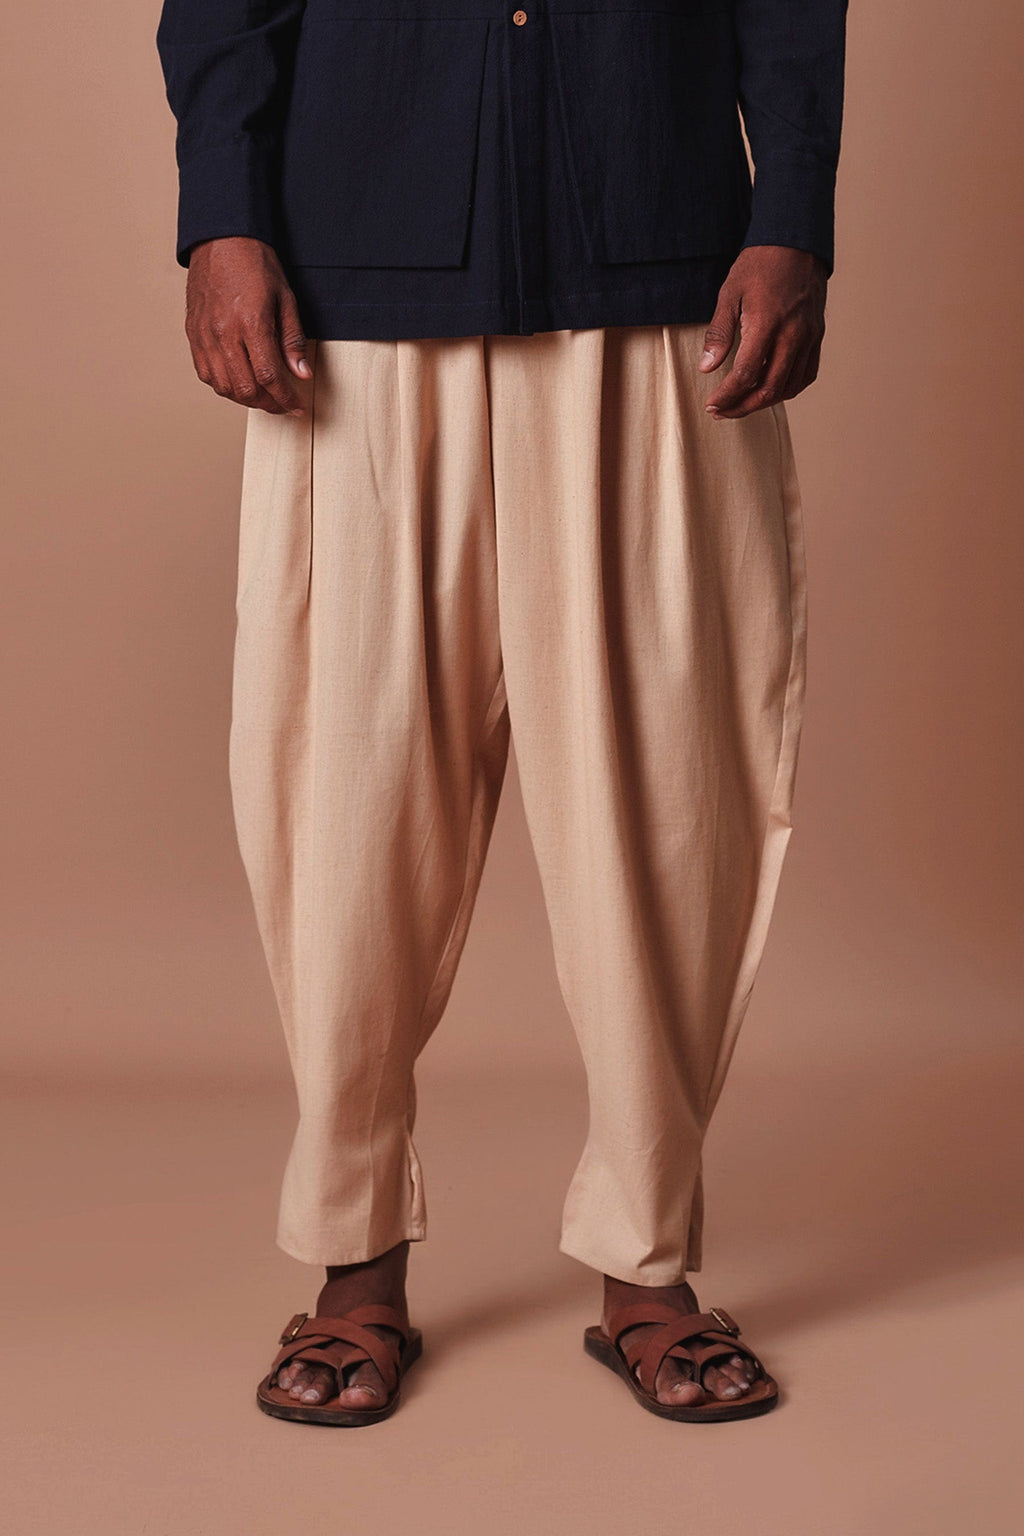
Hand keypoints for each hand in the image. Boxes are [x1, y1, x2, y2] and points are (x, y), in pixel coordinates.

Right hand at [184, 237, 310, 414]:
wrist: (220, 239)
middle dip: (268, 404)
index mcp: (250, 323)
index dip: (285, 399)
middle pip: (245, 389)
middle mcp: (224, 333)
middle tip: (282, 404)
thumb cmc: (254, 263)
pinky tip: (238, 382)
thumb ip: (292, 339)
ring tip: (263, 395)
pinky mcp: (193, 334)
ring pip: (224, 387)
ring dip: (246, 398)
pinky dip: (224, 386)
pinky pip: (206, 374)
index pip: (269, 377)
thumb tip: (301, 373)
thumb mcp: (285, 298)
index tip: (297, 407)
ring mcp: (205, 335)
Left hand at [698, 246, 827, 418]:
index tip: (712, 404)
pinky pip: (806, 375)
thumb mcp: (729, 294)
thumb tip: (706, 368)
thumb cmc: (759, 265)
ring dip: (763, 402)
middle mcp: (793, 334)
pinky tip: (770, 391)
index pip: (746, 374)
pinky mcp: (817, 336)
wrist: (796, 242)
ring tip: (741, 404)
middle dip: (742, 407)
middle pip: (769, 388)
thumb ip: (719, 334)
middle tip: (721, 411)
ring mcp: (809, 337)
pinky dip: (787, 389)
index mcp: (767, 323)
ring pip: (789, 387)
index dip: (727, 396)